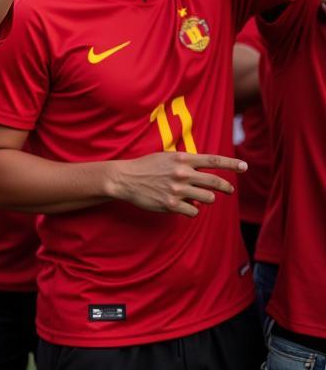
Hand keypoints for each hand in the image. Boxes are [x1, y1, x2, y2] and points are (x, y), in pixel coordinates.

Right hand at [108, 151, 242, 217]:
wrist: (124, 179)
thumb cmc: (146, 167)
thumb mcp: (166, 157)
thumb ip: (186, 163)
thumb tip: (203, 177)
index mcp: (182, 158)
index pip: (213, 160)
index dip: (232, 164)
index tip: (245, 166)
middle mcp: (182, 173)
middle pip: (215, 182)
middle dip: (226, 187)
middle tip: (229, 190)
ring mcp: (177, 189)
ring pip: (208, 198)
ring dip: (205, 199)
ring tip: (196, 197)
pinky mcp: (171, 204)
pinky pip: (194, 211)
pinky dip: (192, 210)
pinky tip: (183, 206)